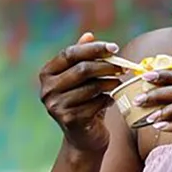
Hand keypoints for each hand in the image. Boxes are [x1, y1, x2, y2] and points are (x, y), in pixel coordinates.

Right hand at [39, 32, 123, 153]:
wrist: (84, 137)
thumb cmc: (84, 101)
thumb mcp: (82, 78)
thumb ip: (83, 57)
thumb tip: (89, 35)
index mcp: (47, 74)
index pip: (70, 53)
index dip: (94, 48)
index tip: (115, 48)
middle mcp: (47, 89)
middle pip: (82, 69)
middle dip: (107, 66)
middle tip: (124, 67)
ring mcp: (56, 106)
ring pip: (92, 87)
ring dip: (111, 83)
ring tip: (119, 83)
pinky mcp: (70, 119)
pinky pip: (97, 102)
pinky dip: (108, 99)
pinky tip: (111, 100)